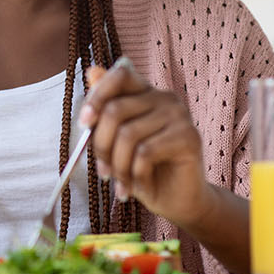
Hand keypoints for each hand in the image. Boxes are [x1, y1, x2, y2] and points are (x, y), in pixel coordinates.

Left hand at [79, 63, 216, 225]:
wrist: (176, 202)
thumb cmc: (144, 171)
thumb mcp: (116, 142)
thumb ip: (104, 111)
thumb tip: (92, 71)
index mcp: (147, 93)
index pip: (120, 75)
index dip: (97, 96)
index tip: (84, 124)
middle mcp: (165, 98)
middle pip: (115, 110)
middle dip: (101, 146)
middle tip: (103, 172)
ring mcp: (180, 116)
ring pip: (128, 135)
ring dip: (118, 167)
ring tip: (121, 184)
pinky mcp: (189, 137)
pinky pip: (146, 153)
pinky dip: (135, 175)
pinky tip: (140, 187)